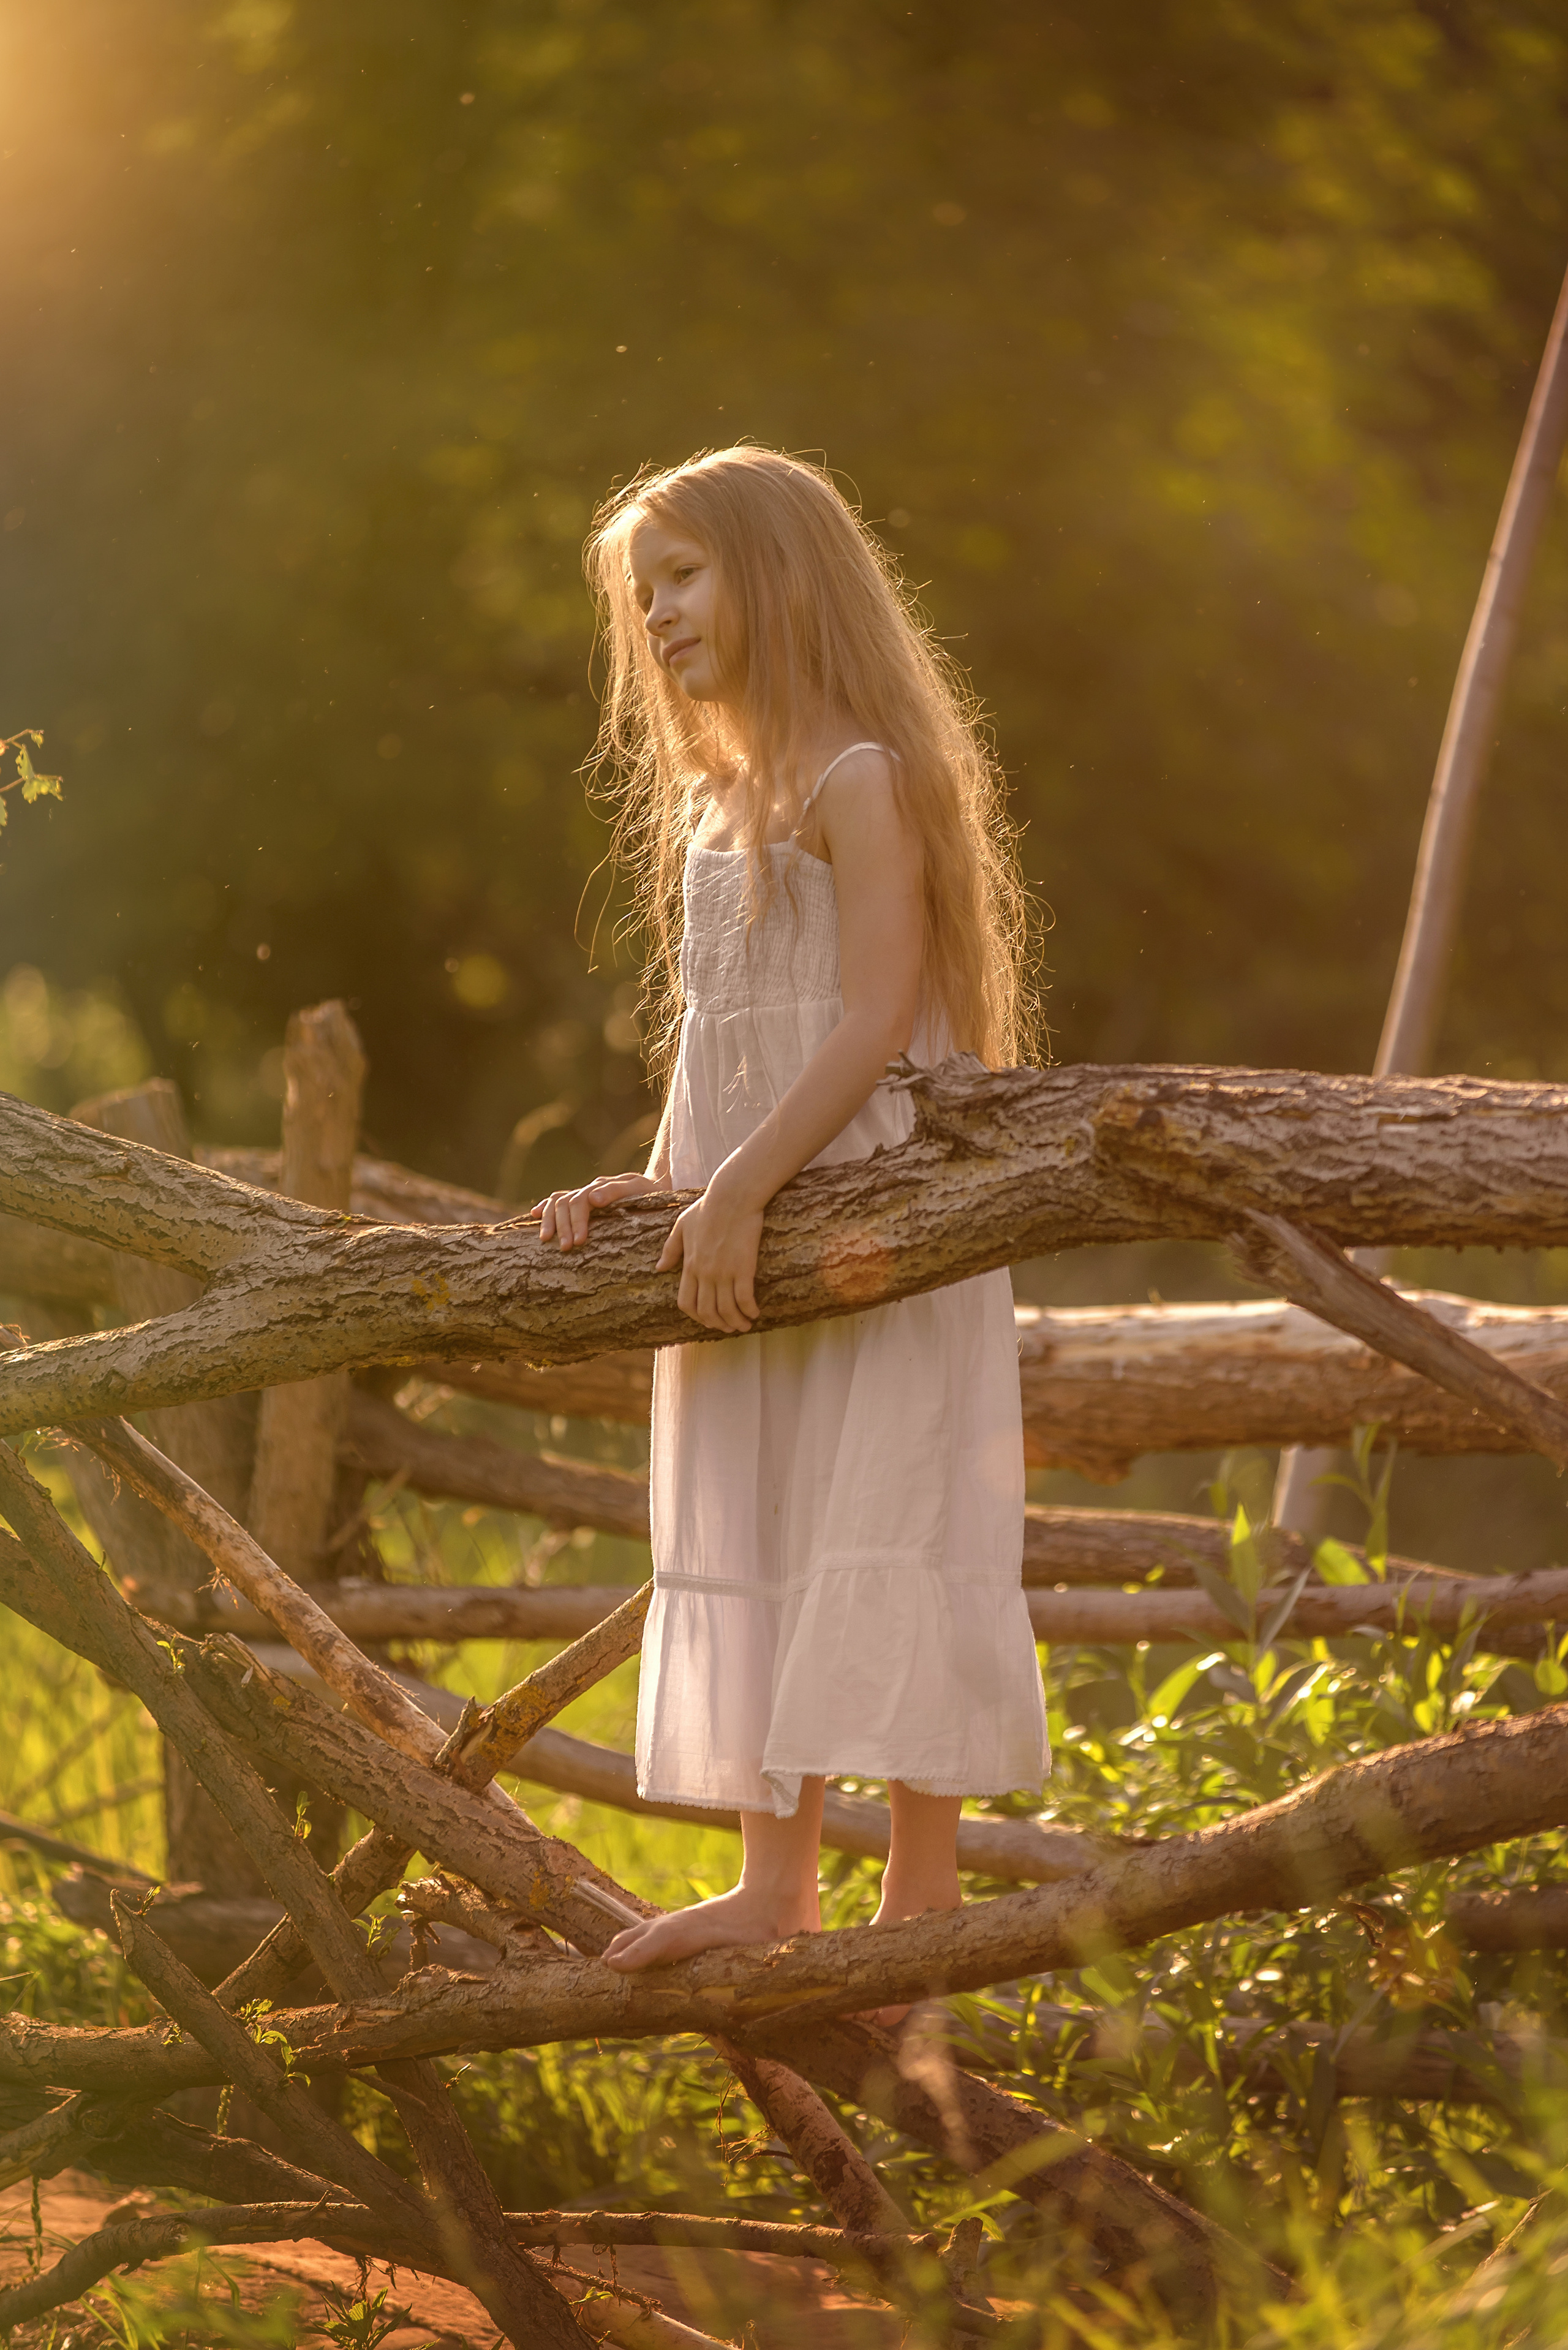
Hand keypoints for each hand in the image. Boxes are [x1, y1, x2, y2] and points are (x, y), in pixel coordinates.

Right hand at [528, 1170, 665, 1250]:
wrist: (654, 1188)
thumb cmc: (648, 1192)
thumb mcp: (638, 1189)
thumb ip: (616, 1192)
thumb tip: (592, 1199)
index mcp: (599, 1186)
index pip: (580, 1201)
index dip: (576, 1221)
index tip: (578, 1242)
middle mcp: (588, 1189)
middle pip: (564, 1203)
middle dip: (562, 1226)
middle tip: (565, 1248)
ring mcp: (583, 1195)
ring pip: (556, 1202)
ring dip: (549, 1220)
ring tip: (546, 1240)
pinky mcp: (582, 1202)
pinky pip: (557, 1201)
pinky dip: (545, 1207)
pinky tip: (534, 1215)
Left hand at [658, 1172, 763, 1332]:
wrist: (732, 1196)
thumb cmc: (708, 1207)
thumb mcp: (682, 1225)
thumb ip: (671, 1249)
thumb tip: (659, 1268)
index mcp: (690, 1264)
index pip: (686, 1303)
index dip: (697, 1317)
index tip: (707, 1319)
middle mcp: (705, 1273)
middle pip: (707, 1311)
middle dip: (718, 1324)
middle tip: (729, 1327)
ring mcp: (724, 1271)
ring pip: (726, 1309)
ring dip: (735, 1322)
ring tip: (745, 1325)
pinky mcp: (743, 1267)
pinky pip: (744, 1298)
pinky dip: (749, 1310)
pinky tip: (755, 1312)